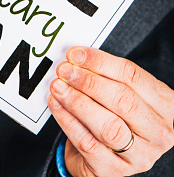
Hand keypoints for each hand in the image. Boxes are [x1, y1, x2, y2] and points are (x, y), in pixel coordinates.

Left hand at [48, 47, 173, 176]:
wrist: (106, 156)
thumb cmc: (115, 116)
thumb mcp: (120, 93)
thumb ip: (104, 75)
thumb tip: (76, 58)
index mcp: (163, 105)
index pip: (132, 76)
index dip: (100, 62)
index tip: (75, 55)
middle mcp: (157, 132)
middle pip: (123, 100)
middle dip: (88, 82)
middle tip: (64, 71)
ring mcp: (138, 155)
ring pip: (108, 126)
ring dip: (77, 102)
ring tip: (58, 87)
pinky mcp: (113, 171)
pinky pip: (88, 143)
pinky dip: (68, 121)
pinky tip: (57, 105)